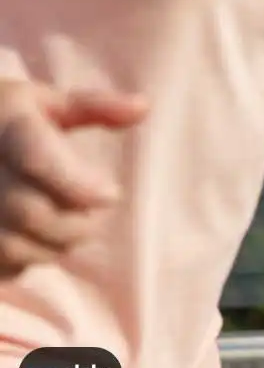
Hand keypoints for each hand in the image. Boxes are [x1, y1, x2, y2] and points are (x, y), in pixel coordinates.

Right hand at [0, 81, 146, 278]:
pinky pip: (0, 264)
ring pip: (14, 246)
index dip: (79, 184)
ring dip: (52, 247)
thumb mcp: (48, 102)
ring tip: (70, 230)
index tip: (113, 195)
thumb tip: (144, 107)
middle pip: (31, 212)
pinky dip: (24, 261)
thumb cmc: (11, 121)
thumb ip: (96, 106)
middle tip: (95, 221)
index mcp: (9, 127)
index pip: (39, 158)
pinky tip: (36, 242)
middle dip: (74, 225)